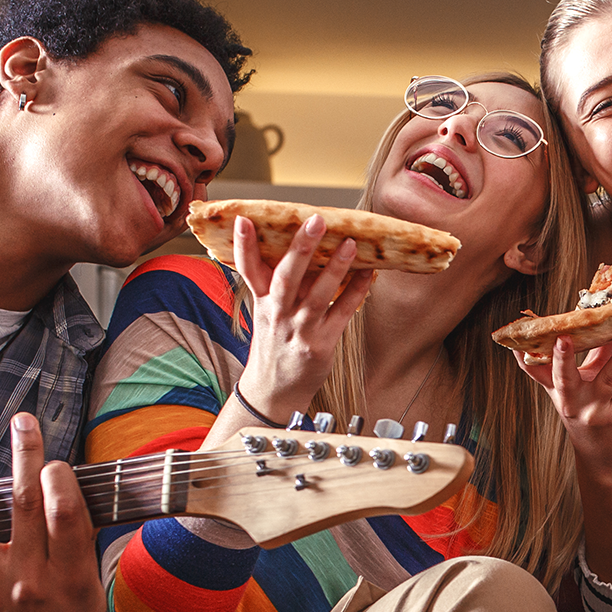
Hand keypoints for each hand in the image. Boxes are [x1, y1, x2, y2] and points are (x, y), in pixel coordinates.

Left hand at [0, 413, 105, 611]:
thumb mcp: (93, 596)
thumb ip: (77, 548)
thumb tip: (65, 496)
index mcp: (72, 581)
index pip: (65, 512)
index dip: (59, 476)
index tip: (57, 460)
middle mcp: (30, 581)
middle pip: (24, 503)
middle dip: (24, 454)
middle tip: (23, 423)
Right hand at [231, 213, 373, 426]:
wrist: (274, 392)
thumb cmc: (275, 344)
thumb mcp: (267, 312)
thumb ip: (279, 284)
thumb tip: (304, 246)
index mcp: (262, 302)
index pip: (248, 269)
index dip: (243, 245)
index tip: (243, 219)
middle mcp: (278, 314)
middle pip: (286, 277)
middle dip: (300, 248)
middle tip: (314, 221)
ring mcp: (298, 331)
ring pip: (317, 295)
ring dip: (335, 268)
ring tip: (350, 244)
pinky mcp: (319, 346)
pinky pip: (341, 314)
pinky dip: (355, 292)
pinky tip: (368, 274)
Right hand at [514, 331, 611, 473]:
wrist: (602, 459)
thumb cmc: (589, 417)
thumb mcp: (581, 389)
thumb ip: (592, 356)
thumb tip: (602, 323)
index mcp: (559, 393)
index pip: (538, 372)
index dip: (526, 358)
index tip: (518, 343)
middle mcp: (572, 402)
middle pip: (564, 379)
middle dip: (563, 358)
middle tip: (563, 338)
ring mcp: (595, 410)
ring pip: (609, 377)